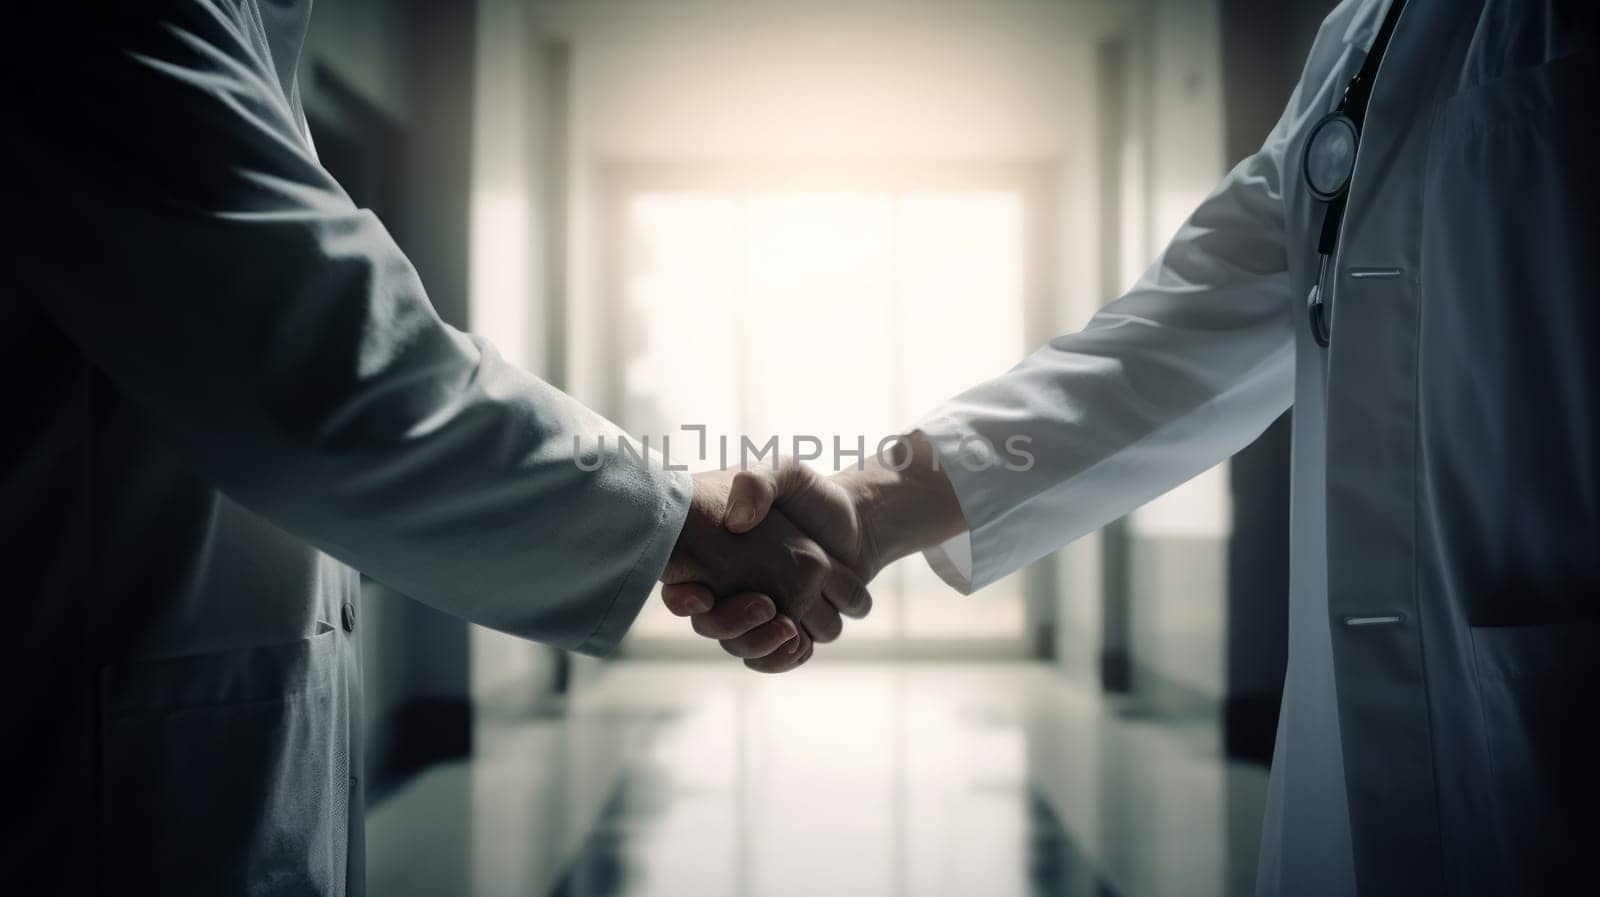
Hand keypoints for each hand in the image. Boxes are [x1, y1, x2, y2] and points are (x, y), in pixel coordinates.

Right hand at [666, 433, 966, 669]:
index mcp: (713, 556)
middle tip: (766, 604)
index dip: (682, 599)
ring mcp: (757, 617)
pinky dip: (786, 658)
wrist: (857, 523)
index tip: (703, 594)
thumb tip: (736, 522)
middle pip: (713, 628)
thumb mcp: (785, 473)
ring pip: (744, 649)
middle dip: (736, 624)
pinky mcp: (787, 632)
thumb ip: (758, 483)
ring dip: (765, 643)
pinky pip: (775, 661)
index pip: (679, 588)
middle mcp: (728, 592)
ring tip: (789, 626)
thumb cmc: (812, 497)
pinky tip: (799, 641)